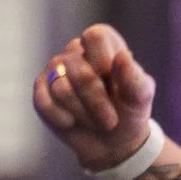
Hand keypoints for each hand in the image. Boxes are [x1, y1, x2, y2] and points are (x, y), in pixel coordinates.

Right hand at [34, 24, 157, 176]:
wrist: (112, 144)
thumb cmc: (128, 113)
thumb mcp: (139, 98)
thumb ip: (134, 77)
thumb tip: (122, 56)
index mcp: (102, 44)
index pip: (95, 36)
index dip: (103, 62)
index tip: (115, 84)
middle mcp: (75, 52)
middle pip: (79, 71)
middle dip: (98, 103)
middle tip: (110, 120)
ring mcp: (55, 70)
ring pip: (62, 89)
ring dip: (83, 114)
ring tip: (94, 120)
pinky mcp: (41, 91)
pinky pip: (44, 104)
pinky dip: (63, 119)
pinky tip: (72, 122)